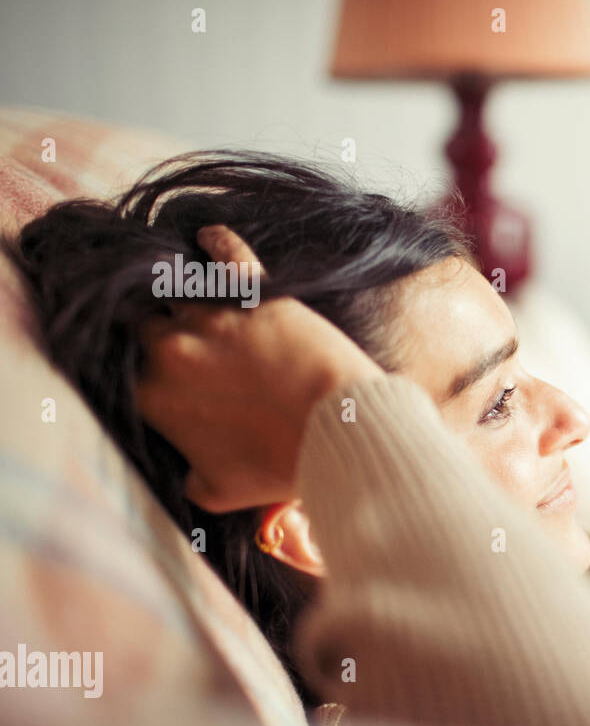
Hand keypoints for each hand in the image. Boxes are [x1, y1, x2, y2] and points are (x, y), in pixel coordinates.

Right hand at [136, 225, 384, 512]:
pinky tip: (207, 235)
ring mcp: (213, 316)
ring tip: (177, 280)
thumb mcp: (221, 490)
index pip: (115, 368)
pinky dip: (216, 241)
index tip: (135, 360)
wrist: (337, 432)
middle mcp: (171, 349)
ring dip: (174, 283)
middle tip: (156, 321)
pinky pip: (226, 252)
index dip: (125, 363)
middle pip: (138, 320)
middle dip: (144, 323)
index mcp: (153, 396)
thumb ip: (188, 479)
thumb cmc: (281, 466)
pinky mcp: (255, 292)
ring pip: (174, 284)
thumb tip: (184, 473)